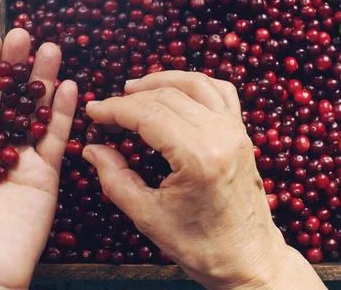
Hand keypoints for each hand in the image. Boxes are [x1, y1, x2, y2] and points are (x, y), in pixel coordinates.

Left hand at [0, 29, 77, 289]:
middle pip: (6, 99)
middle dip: (15, 67)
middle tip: (23, 34)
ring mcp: (20, 160)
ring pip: (33, 112)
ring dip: (42, 81)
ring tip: (49, 49)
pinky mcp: (45, 175)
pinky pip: (55, 138)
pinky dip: (62, 113)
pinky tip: (68, 86)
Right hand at [83, 71, 324, 289]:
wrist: (248, 259)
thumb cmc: (201, 246)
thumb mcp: (148, 217)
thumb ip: (115, 178)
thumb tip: (92, 149)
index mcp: (198, 156)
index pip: (148, 114)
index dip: (115, 109)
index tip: (93, 111)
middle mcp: (221, 135)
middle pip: (167, 96)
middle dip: (130, 98)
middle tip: (106, 109)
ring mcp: (236, 132)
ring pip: (196, 85)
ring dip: (161, 81)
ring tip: (133, 89)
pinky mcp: (242, 134)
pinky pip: (220, 93)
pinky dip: (195, 84)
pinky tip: (176, 90)